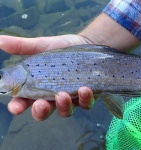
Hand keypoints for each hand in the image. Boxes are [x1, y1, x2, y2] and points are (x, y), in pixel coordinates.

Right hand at [0, 13, 139, 120]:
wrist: (86, 45)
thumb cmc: (62, 49)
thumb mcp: (42, 46)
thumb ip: (23, 46)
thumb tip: (0, 40)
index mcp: (38, 88)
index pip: (24, 101)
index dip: (18, 106)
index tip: (16, 107)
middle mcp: (53, 97)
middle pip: (44, 111)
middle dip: (41, 111)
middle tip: (41, 105)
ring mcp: (70, 99)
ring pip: (65, 111)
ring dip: (63, 106)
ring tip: (63, 95)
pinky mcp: (86, 97)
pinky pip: (85, 104)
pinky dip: (85, 100)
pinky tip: (85, 89)